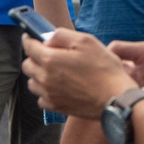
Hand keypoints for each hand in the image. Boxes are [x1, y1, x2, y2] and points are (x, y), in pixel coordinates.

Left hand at [21, 29, 136, 119]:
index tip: (31, 37)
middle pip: (27, 66)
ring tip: (53, 71)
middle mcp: (45, 79)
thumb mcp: (86, 41)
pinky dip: (45, 92)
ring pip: (32, 83)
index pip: (28, 47)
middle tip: (48, 54)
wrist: (116, 98)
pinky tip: (58, 87)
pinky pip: (41, 99)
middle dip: (34, 57)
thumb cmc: (104, 69)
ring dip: (38, 75)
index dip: (29, 39)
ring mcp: (50, 95)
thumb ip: (62, 35)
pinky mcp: (57, 107)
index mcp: (50, 60)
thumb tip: (48, 39)